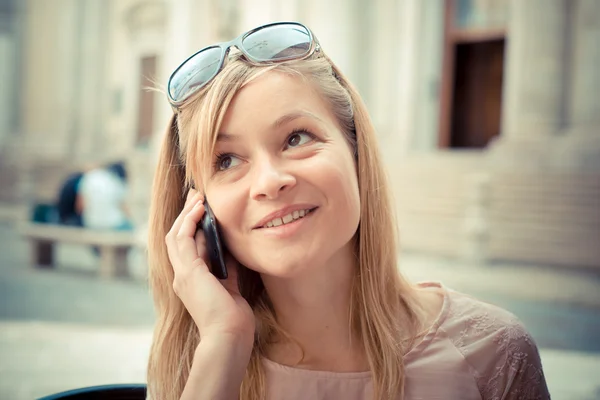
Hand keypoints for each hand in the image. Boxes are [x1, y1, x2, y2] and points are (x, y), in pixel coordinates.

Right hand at [166, 189, 254, 343]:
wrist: (229, 337)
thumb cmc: (233, 319)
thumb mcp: (230, 286)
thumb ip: (226, 268)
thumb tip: (229, 250)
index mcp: (190, 281)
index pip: (186, 247)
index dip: (192, 227)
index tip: (202, 211)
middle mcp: (181, 276)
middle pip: (176, 238)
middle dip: (186, 215)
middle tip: (196, 196)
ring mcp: (182, 274)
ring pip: (176, 235)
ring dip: (186, 214)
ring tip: (197, 197)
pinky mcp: (188, 272)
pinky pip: (183, 238)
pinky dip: (189, 221)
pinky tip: (199, 209)